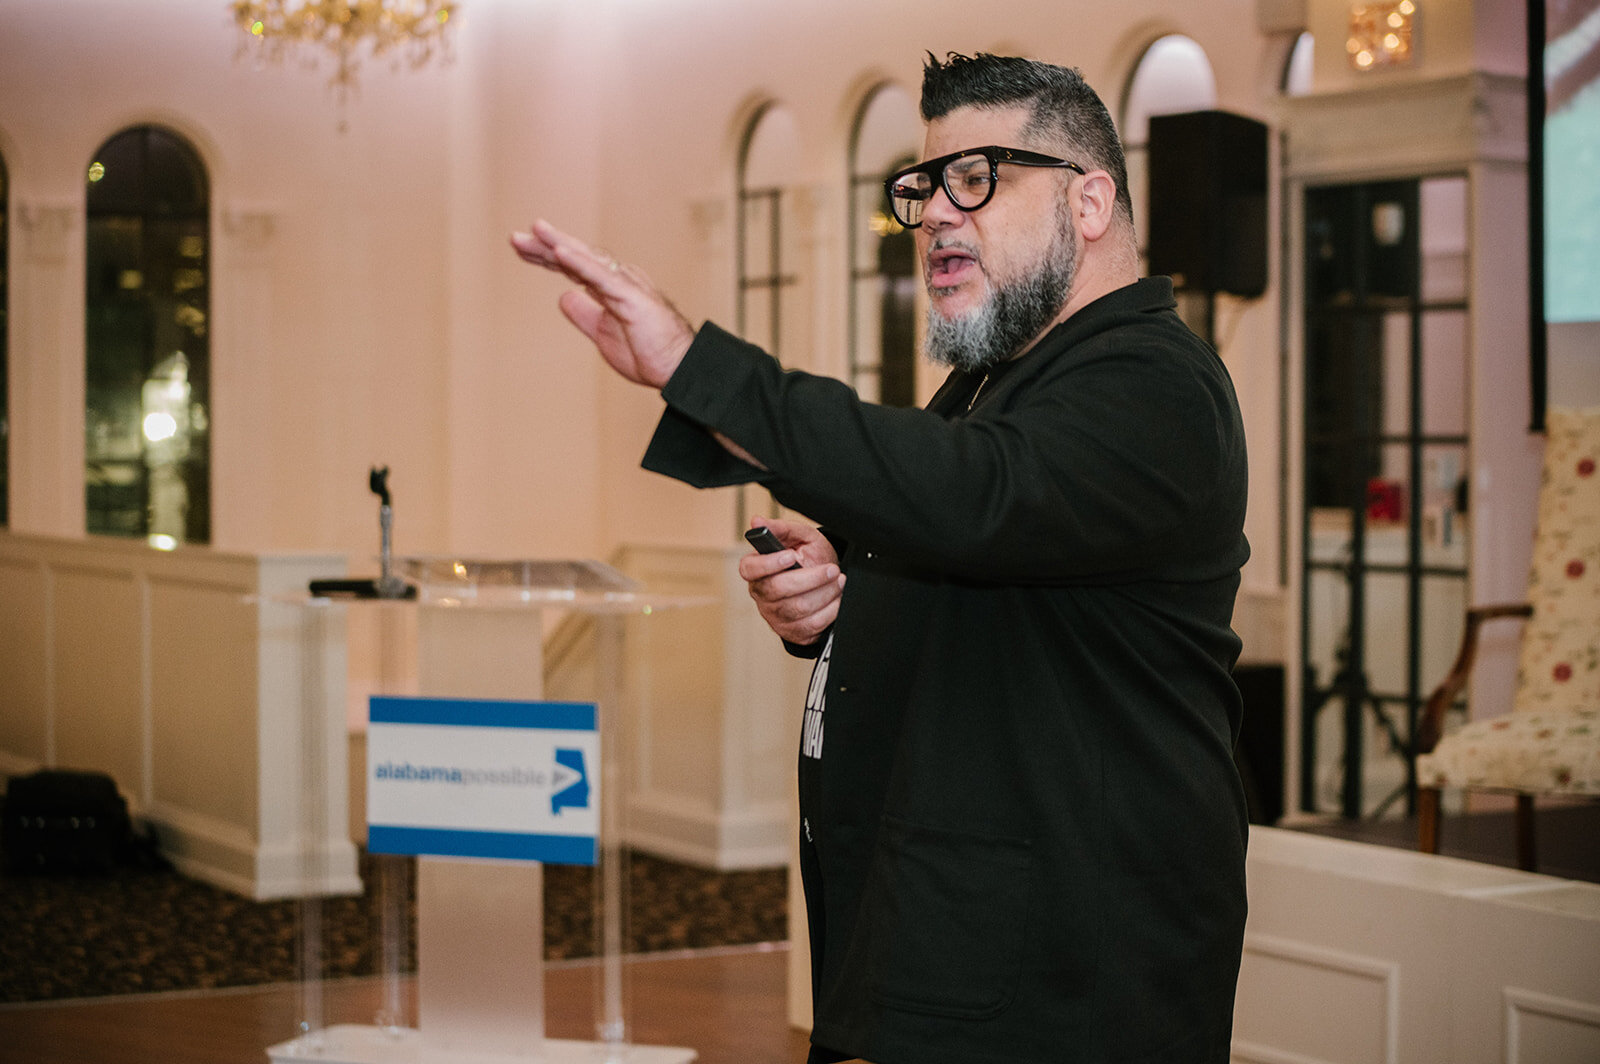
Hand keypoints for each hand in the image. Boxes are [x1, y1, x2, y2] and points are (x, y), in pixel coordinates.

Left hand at [509, 219, 694, 388]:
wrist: (678, 369)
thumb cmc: (649, 353)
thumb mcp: (602, 334)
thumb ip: (584, 314)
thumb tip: (563, 297)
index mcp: (611, 288)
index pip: (573, 267)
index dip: (547, 256)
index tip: (522, 248)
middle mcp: (618, 280)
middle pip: (576, 257)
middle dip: (545, 245)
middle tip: (516, 237)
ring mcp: (626, 285)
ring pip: (587, 259)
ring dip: (559, 244)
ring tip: (535, 231)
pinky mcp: (632, 297)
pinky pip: (601, 276)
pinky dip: (579, 262)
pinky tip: (559, 252)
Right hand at [737, 519, 845, 646]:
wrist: (824, 580)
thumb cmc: (808, 557)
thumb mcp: (799, 537)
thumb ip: (781, 528)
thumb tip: (757, 521)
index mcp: (756, 568)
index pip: (749, 569)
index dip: (769, 564)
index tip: (791, 556)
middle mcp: (761, 593)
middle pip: (778, 590)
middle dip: (811, 579)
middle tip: (832, 569)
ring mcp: (774, 615)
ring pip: (798, 608)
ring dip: (825, 594)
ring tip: (839, 581)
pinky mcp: (791, 631)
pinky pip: (810, 625)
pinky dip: (829, 611)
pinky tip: (837, 598)